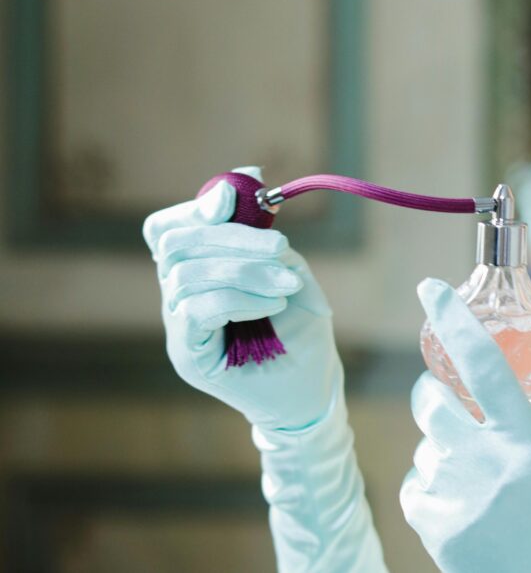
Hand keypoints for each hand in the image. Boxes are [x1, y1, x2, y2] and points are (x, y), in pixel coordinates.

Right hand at [142, 166, 341, 430]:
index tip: (236, 199)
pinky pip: (196, 309)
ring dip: (245, 270)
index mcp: (198, 269)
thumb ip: (265, 239)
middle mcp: (179, 294)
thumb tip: (242, 186)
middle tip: (281, 248)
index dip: (197, 207)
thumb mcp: (290, 271)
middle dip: (232, 237)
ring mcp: (179, 325)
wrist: (312, 392)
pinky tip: (272, 305)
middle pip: (175, 243)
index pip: (169, 228)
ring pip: (186, 274)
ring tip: (286, 286)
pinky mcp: (189, 354)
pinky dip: (238, 298)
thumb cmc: (301, 329)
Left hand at [400, 278, 530, 572]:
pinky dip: (432, 485)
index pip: (483, 365)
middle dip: (435, 394)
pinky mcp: (433, 527)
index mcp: (526, 440)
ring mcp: (456, 497)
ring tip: (480, 479)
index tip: (430, 288)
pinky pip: (414, 484)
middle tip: (453, 403)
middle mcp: (486, 464)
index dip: (453, 320)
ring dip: (443, 449)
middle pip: (430, 402)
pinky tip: (464, 502)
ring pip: (425, 446)